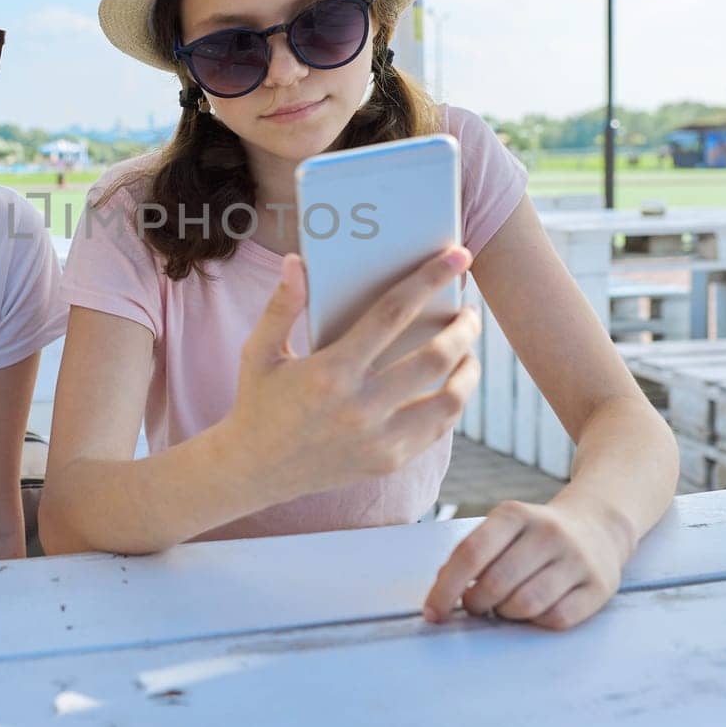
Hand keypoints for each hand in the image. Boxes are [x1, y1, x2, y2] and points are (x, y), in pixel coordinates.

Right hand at [222, 247, 480, 505]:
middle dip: (463, 327)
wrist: (256, 469)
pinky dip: (452, 402)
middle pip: (435, 357)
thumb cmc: (259, 401)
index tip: (458, 256)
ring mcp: (378, 439)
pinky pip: (438, 429)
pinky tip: (451, 385)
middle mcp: (359, 407)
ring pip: (449, 399)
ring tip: (468, 350)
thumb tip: (296, 262)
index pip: (393, 313)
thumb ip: (282, 305)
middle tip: (469, 311)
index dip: (429, 280)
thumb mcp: (259, 351)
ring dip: (468, 368)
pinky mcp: (388, 461)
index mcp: (330, 372)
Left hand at [422, 494, 632, 630]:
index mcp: (514, 514)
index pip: (470, 553)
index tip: (432, 613)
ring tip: (506, 606)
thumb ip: (471, 556)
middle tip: (477, 605)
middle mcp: (548, 532)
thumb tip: (440, 596)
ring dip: (506, 615)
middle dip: (476, 604)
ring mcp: (577, 559)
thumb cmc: (533, 536)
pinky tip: (535, 611)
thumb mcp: (502, 530)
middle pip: (495, 584)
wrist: (597, 526)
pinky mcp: (599, 586)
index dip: (445, 588)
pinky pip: (556, 619)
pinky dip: (537, 624)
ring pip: (525, 605)